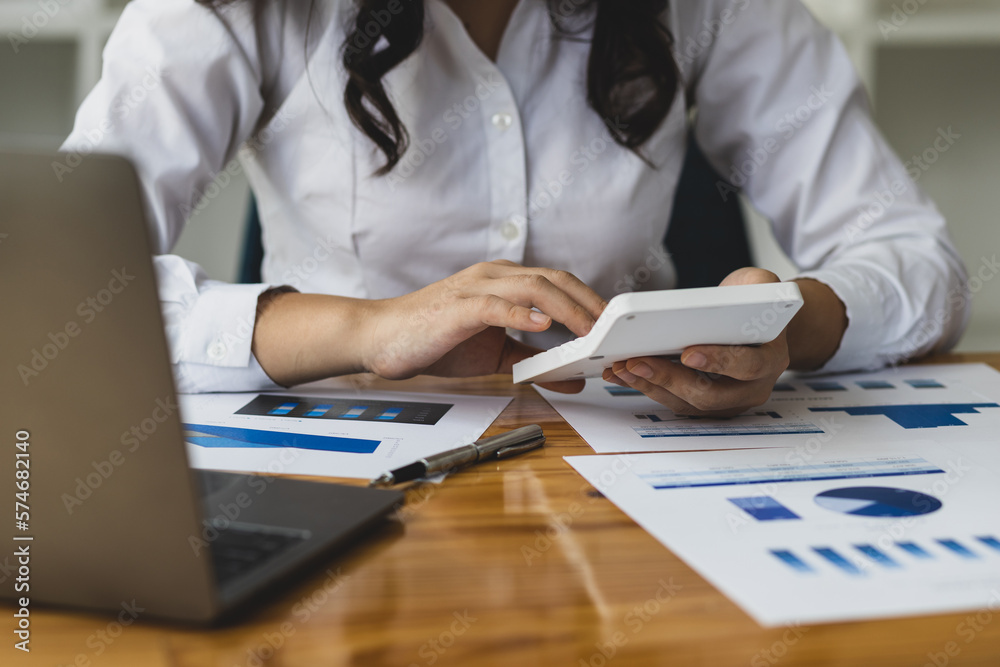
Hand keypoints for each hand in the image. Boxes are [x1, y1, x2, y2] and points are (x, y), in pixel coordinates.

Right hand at [363, 261, 605, 391]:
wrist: (381, 337)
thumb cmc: (433, 339)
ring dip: (566, 306)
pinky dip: (522, 312)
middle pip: (554, 279)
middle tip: (615, 327)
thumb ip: (531, 362)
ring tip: (590, 327)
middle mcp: (493, 277)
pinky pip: (495, 303)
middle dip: (589, 302)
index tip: (614, 323)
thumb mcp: (493, 355)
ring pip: (532, 286)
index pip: (557, 282)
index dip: (589, 300)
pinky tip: (543, 324)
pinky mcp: (458, 306)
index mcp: (503, 282)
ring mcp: (475, 288)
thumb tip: (571, 379)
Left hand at [602, 268, 789, 416]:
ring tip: (620, 366)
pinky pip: (673, 401)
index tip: (688, 353)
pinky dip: (646, 386)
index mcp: (771, 359)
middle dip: (669, 378)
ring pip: (686, 403)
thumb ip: (757, 286)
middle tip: (637, 361)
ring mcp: (728, 402)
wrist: (756, 327)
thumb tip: (738, 293)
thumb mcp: (761, 286)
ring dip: (650, 385)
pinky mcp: (704, 404)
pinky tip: (621, 372)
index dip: (719, 361)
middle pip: (710, 394)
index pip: (748, 366)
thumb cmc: (755, 304)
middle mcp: (752, 388)